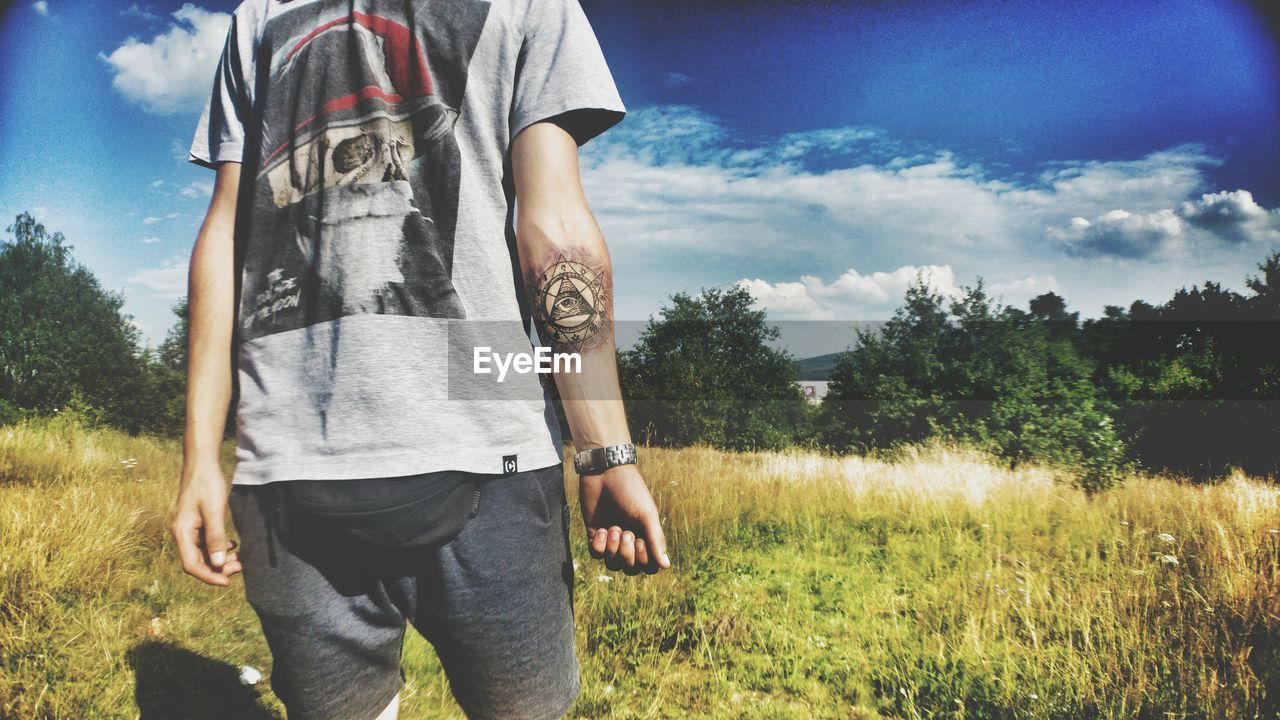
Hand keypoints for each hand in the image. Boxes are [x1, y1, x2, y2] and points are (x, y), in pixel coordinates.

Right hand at [171, 461, 241, 585]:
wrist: (202, 463)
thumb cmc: (207, 484)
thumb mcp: (214, 511)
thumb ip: (215, 537)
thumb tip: (217, 563)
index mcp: (182, 532)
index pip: (191, 565)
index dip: (208, 576)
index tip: (227, 581)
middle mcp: (182, 533)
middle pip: (198, 561)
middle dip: (218, 568)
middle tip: (240, 567)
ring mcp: (189, 529)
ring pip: (204, 553)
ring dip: (220, 559)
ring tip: (239, 558)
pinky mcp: (197, 523)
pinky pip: (206, 542)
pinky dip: (219, 547)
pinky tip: (233, 545)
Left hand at [579, 464, 670, 574]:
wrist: (605, 473)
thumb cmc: (630, 491)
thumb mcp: (646, 515)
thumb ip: (656, 540)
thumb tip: (666, 567)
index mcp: (646, 536)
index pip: (648, 565)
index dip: (645, 561)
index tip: (642, 541)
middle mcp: (630, 540)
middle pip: (630, 567)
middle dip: (627, 554)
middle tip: (626, 532)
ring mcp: (612, 539)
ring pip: (612, 564)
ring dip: (613, 550)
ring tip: (613, 528)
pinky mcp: (594, 534)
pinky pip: (596, 554)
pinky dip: (599, 546)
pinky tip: (601, 530)